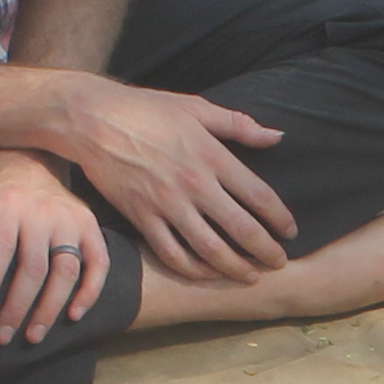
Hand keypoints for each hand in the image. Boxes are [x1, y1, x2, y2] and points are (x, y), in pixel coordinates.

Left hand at [0, 150, 113, 343]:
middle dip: (18, 307)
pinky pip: (97, 264)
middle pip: (34, 268)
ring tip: (33, 336)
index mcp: (7, 204)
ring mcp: (70, 220)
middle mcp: (42, 211)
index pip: (0, 247)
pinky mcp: (90, 227)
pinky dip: (89, 292)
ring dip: (51, 308)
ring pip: (66, 271)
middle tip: (3, 336)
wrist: (34, 161)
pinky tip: (74, 316)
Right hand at [32, 79, 297, 280]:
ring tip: (250, 276)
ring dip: (235, 267)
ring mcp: (166, 204)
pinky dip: (193, 269)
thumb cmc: (147, 109)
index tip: (290, 232)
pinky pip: (171, 253)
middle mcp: (194, 184)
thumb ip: (239, 125)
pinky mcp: (141, 217)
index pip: (259, 195)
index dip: (280, 218)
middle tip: (279, 262)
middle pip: (241, 228)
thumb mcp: (196, 107)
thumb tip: (277, 136)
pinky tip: (207, 273)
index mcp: (212, 155)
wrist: (93, 120)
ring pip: (209, 248)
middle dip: (266, 251)